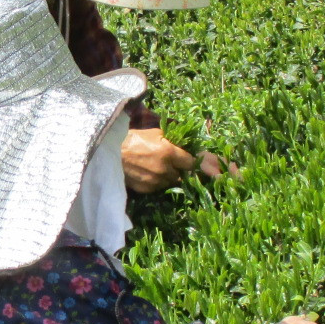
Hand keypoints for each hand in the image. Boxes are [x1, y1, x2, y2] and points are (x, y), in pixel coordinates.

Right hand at [120, 129, 235, 192]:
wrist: (109, 152)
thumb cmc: (134, 139)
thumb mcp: (157, 134)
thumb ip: (175, 142)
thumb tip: (197, 148)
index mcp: (169, 152)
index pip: (194, 163)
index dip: (203, 166)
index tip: (215, 171)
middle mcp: (164, 169)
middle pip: (184, 175)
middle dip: (182, 170)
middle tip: (175, 164)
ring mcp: (155, 181)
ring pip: (172, 182)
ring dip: (170, 176)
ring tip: (157, 166)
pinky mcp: (146, 189)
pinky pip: (159, 187)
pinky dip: (157, 182)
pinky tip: (148, 173)